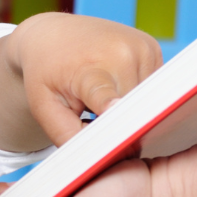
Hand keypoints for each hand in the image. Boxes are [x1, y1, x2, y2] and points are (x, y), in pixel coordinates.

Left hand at [0, 13, 162, 152]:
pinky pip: (151, 88)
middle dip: (120, 126)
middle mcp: (122, 54)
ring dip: (129, 110)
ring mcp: (142, 49)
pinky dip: (134, 95)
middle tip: (94, 123)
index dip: (118, 114)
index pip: (107, 97)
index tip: (130, 129)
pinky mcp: (153, 49)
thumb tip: (99, 160)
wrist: (51, 35)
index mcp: (89, 68)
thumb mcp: (44, 107)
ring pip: (146, 102)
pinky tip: (113, 87)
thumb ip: (67, 135)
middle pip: (132, 111)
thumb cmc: (45, 75)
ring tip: (99, 100)